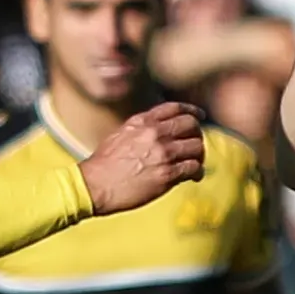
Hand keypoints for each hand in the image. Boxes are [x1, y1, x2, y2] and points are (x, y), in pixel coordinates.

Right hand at [79, 102, 204, 213]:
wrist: (95, 185)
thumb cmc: (103, 165)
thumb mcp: (120, 135)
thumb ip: (140, 128)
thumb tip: (156, 129)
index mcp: (143, 121)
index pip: (175, 108)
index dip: (192, 111)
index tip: (200, 116)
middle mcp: (155, 133)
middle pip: (191, 125)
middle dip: (197, 135)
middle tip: (195, 146)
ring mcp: (163, 153)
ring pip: (196, 147)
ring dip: (199, 155)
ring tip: (195, 164)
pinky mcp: (167, 174)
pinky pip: (194, 168)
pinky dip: (198, 172)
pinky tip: (195, 177)